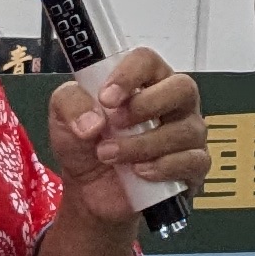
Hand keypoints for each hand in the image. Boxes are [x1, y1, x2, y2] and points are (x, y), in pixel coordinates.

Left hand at [49, 49, 207, 218]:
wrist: (89, 194)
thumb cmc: (85, 148)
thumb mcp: (61, 120)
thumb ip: (69, 104)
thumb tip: (92, 120)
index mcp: (143, 82)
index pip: (147, 61)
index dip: (129, 75)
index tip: (106, 97)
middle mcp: (171, 103)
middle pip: (182, 87)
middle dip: (146, 106)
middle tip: (115, 123)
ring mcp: (186, 134)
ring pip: (184, 130)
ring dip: (142, 145)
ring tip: (110, 156)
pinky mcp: (193, 166)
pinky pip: (193, 161)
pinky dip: (163, 167)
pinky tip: (139, 172)